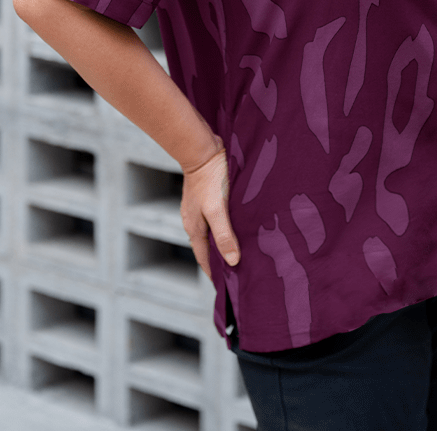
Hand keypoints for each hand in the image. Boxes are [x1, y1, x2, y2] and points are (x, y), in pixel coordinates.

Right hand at [180, 143, 239, 279]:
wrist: (202, 149)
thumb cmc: (210, 179)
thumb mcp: (218, 210)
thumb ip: (224, 235)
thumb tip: (232, 262)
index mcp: (194, 228)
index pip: (204, 258)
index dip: (215, 272)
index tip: (226, 286)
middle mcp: (194, 221)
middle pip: (207, 247)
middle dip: (220, 259)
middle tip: (239, 270)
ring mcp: (198, 208)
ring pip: (212, 231)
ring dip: (224, 241)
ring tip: (242, 249)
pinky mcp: (206, 197)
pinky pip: (216, 218)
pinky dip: (226, 226)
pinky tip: (237, 224)